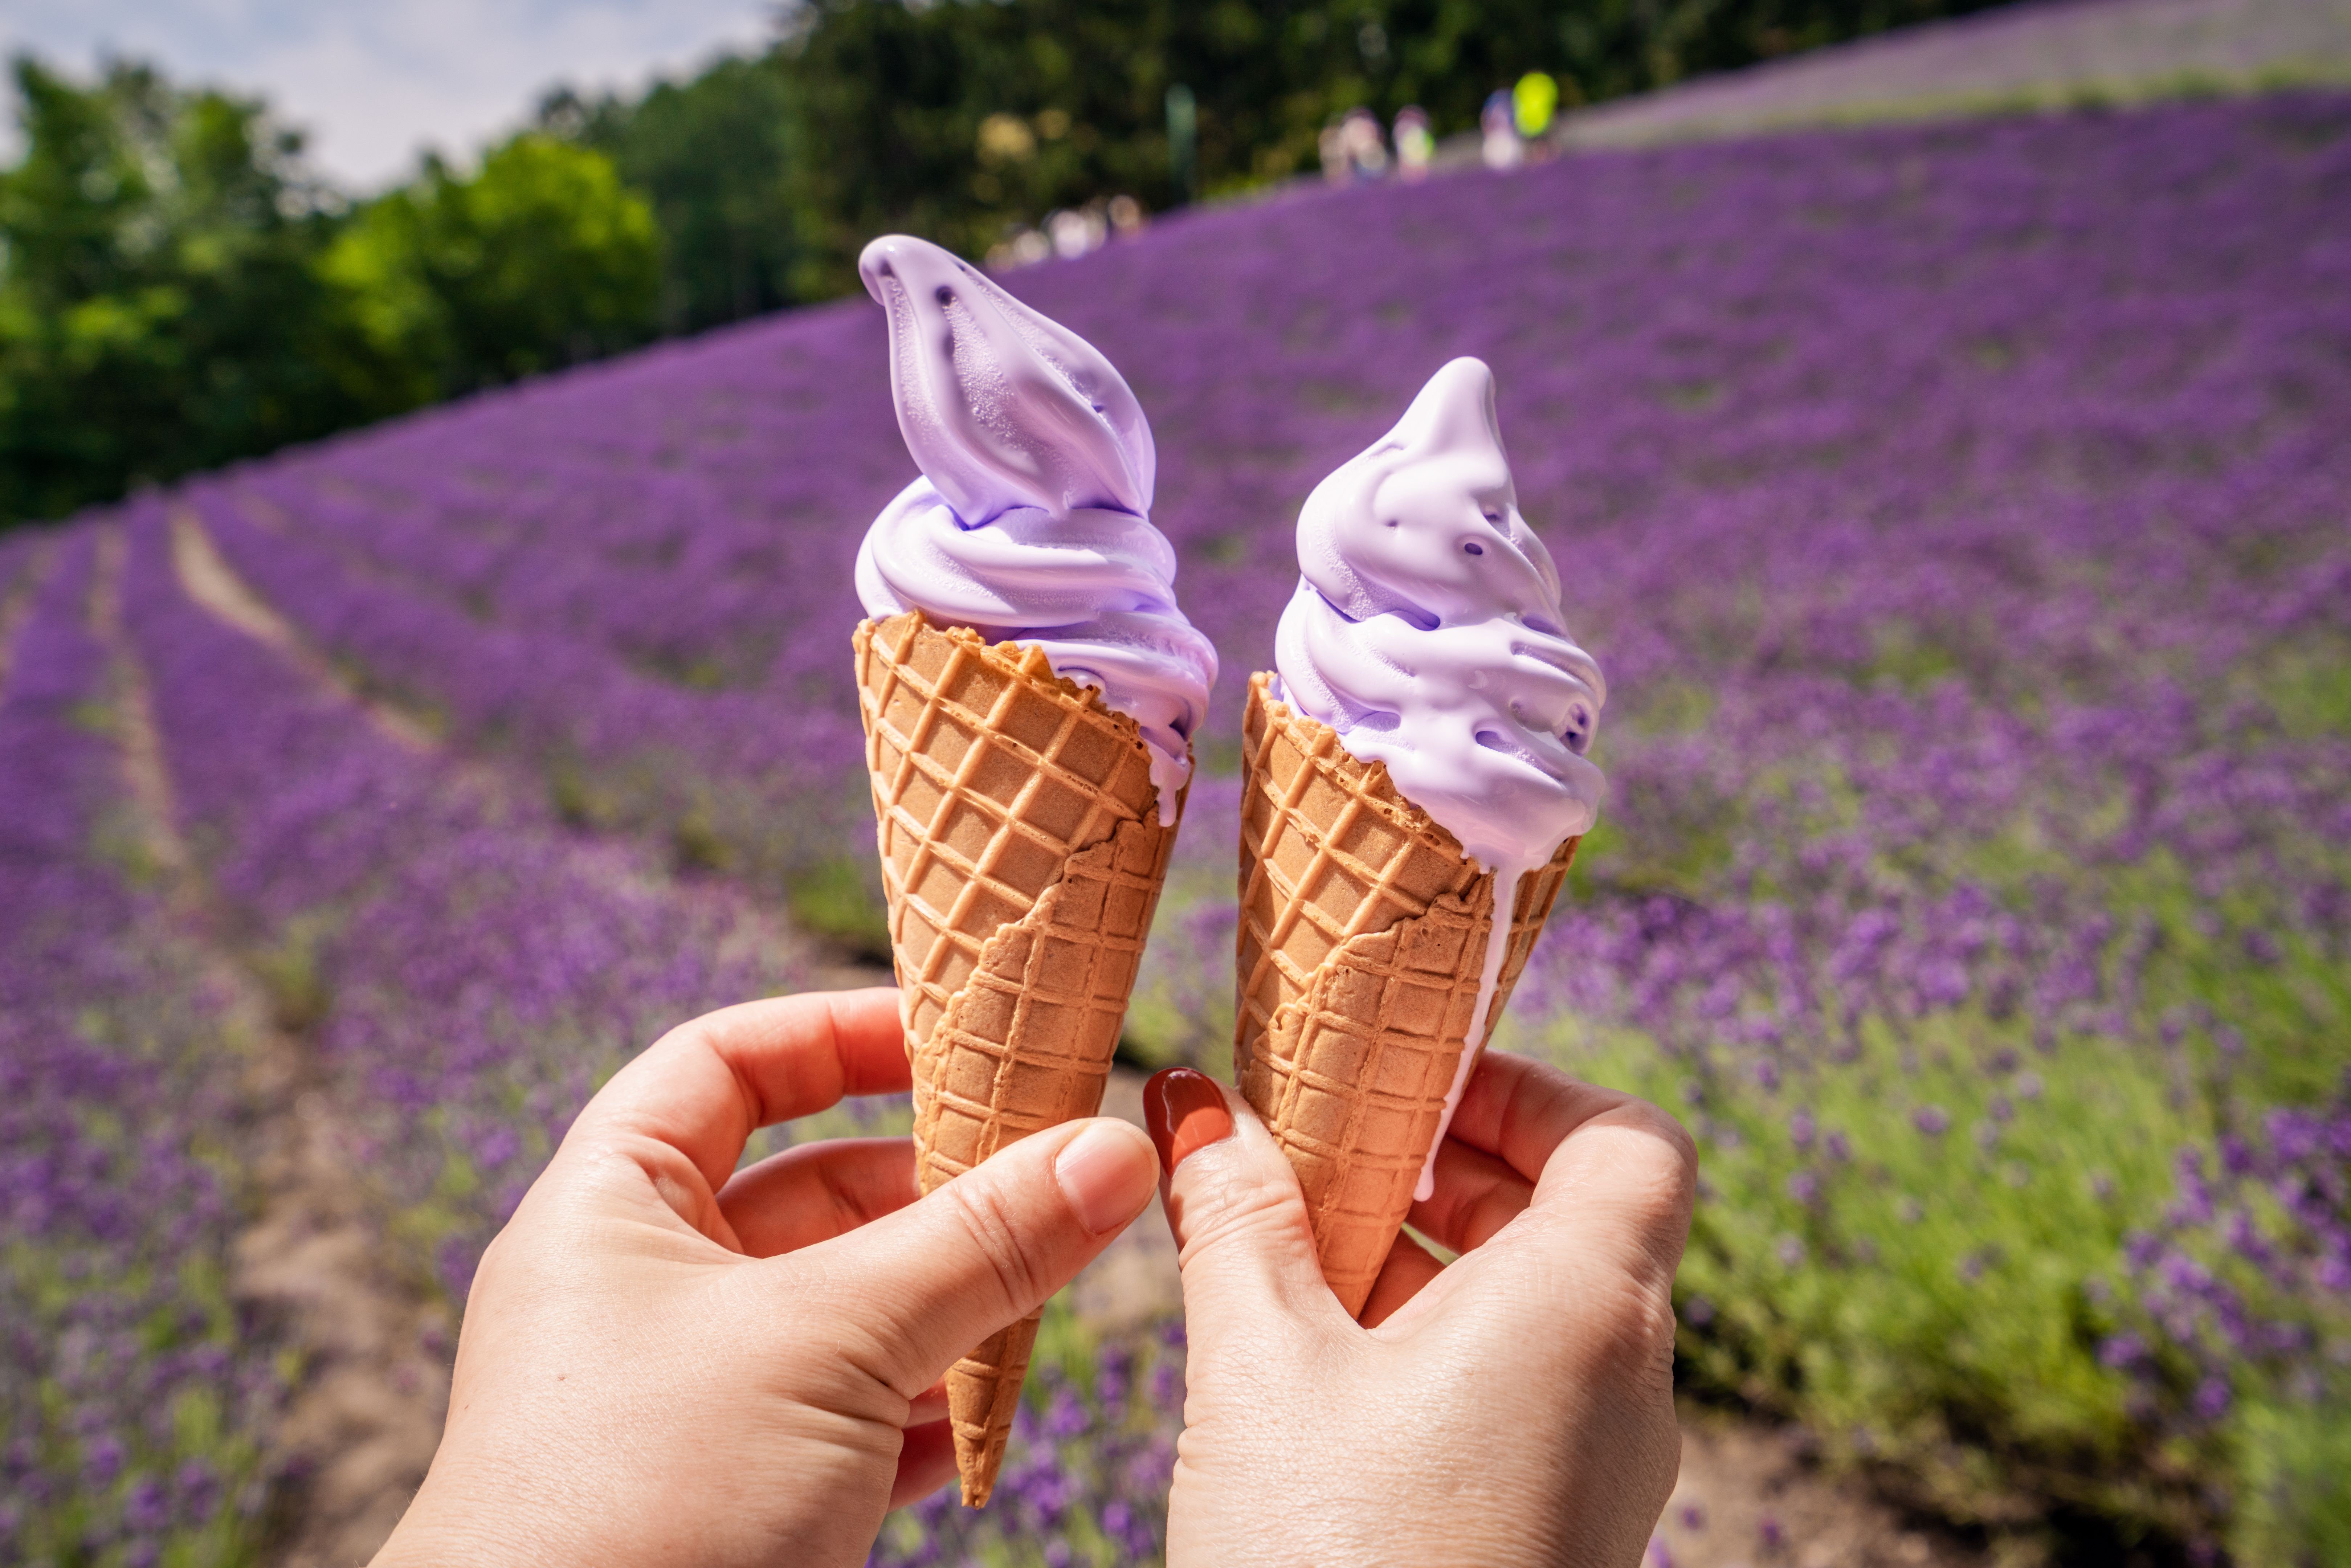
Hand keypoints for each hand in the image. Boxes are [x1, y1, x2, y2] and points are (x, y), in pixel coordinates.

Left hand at [371, 989, 1159, 1567]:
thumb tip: (1115, 1150)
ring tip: (1044, 1297)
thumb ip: (980, 1243)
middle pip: (807, 1189)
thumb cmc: (647, 1503)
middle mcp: (638, 1292)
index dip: (839, 1034)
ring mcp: (683, 1400)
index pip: (726, 1065)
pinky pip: (845, 1421)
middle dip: (932, 1188)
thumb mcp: (833, 1342)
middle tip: (1053, 1177)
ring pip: (841, 1312)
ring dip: (945, 1306)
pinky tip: (986, 1421)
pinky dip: (922, 1413)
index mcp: (610, 1210)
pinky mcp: (727, 1498)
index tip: (960, 1037)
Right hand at [1145, 1053, 1695, 1567]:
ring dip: (1424, 1257)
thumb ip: (1235, 1219)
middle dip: (1444, 1165)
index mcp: (1585, 1306)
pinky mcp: (1561, 1521)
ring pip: (1539, 1303)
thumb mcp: (1263, 1367)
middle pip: (1576, 1210)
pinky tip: (1318, 1363)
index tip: (1407, 1084)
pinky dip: (1434, 1341)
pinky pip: (1523, 1386)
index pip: (1626, 1135)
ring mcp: (1601, 1459)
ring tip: (1295, 1254)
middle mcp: (1626, 1378)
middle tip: (1324, 1153)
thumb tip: (1193, 1103)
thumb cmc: (1336, 1562)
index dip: (1524, 1086)